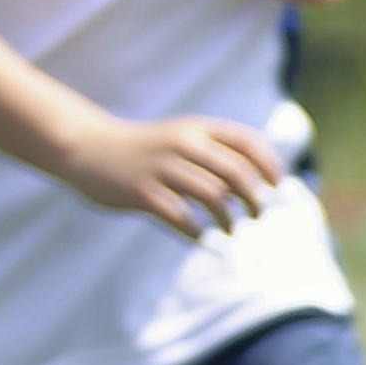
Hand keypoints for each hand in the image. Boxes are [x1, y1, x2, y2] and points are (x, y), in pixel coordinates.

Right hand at [59, 111, 285, 238]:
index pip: (247, 142)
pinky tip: (198, 236)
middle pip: (235, 173)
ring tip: (229, 230)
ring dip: (228, 219)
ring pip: (212, 196)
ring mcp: (160, 168)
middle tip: (258, 215)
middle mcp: (182, 144)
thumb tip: (254, 184)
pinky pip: (179, 217)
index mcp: (196, 128)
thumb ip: (214, 153)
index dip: (269, 165)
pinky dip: (195, 231)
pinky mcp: (140, 192)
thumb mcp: (180, 137)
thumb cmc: (143, 149)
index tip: (277, 186)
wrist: (88, 149)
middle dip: (254, 198)